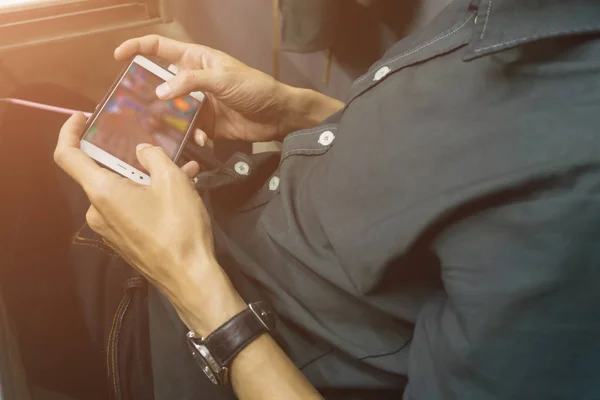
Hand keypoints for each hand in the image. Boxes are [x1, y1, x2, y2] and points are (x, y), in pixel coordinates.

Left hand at [55, 113, 245, 333]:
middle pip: (100, 172)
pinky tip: (178, 192)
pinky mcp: (123, 240)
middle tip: (151, 145)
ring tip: (181, 169)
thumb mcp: (173, 181)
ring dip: (145, 176)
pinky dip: (147, 195)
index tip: (82, 117)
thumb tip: (142, 150)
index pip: (68, 155)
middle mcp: (97, 210)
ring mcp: (109, 228)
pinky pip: (129, 208)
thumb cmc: (179, 228)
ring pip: (120, 190)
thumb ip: (154, 157)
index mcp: (102, 191)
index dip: (69, 131)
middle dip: (126, 156)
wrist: (189, 277)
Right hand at [114, 35, 343, 143]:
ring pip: (171, 110)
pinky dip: (188, 134)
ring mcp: (199, 103)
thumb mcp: (222, 79)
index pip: (160, 48)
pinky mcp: (206, 124)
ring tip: (158, 128)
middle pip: (160, 83)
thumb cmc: (253, 88)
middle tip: (134, 107)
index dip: (138, 48)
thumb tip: (160, 91)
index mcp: (196, 60)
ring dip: (166, 119)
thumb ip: (191, 82)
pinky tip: (198, 138)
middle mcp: (193, 80)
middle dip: (147, 94)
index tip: (117, 56)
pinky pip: (187, 129)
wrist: (277, 115)